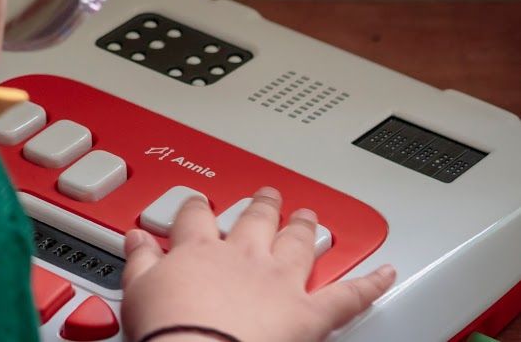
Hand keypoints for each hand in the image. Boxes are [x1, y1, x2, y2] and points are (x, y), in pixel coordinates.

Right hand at [121, 187, 394, 341]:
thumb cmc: (169, 331)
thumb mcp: (139, 292)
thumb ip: (141, 260)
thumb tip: (136, 240)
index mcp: (200, 251)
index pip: (197, 217)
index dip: (198, 207)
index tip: (199, 203)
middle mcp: (244, 256)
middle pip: (256, 220)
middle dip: (262, 204)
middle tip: (268, 194)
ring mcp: (279, 281)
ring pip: (297, 242)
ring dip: (304, 226)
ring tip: (309, 214)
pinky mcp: (309, 314)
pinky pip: (347, 295)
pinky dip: (370, 284)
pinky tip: (386, 273)